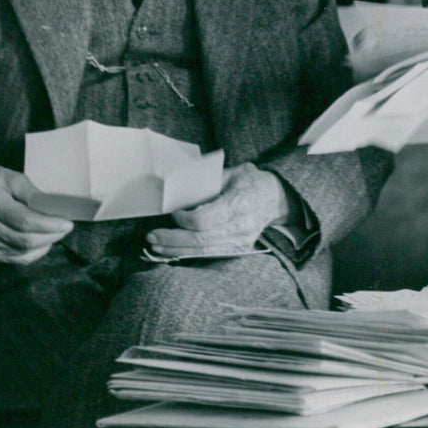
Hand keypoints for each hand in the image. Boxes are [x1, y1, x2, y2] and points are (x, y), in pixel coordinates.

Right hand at [0, 165, 73, 264]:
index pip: (24, 221)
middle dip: (51, 235)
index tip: (66, 222)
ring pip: (22, 252)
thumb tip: (49, 204)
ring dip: (45, 244)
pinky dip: (34, 253)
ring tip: (57, 233)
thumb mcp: (8, 176)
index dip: (48, 224)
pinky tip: (44, 242)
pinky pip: (16, 259)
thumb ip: (29, 190)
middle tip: (66, 227)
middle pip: (25, 240)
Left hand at [145, 163, 290, 258]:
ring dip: (177, 250)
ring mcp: (241, 241)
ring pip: (203, 251)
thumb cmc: (250, 181)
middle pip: (200, 240)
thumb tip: (177, 188)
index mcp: (238, 202)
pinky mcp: (239, 250)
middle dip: (173, 239)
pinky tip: (173, 252)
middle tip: (152, 236)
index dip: (183, 220)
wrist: (274, 198)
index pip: (204, 219)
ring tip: (157, 246)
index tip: (172, 213)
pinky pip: (210, 255)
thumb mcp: (232, 172)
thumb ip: (207, 181)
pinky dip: (189, 254)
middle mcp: (240, 226)